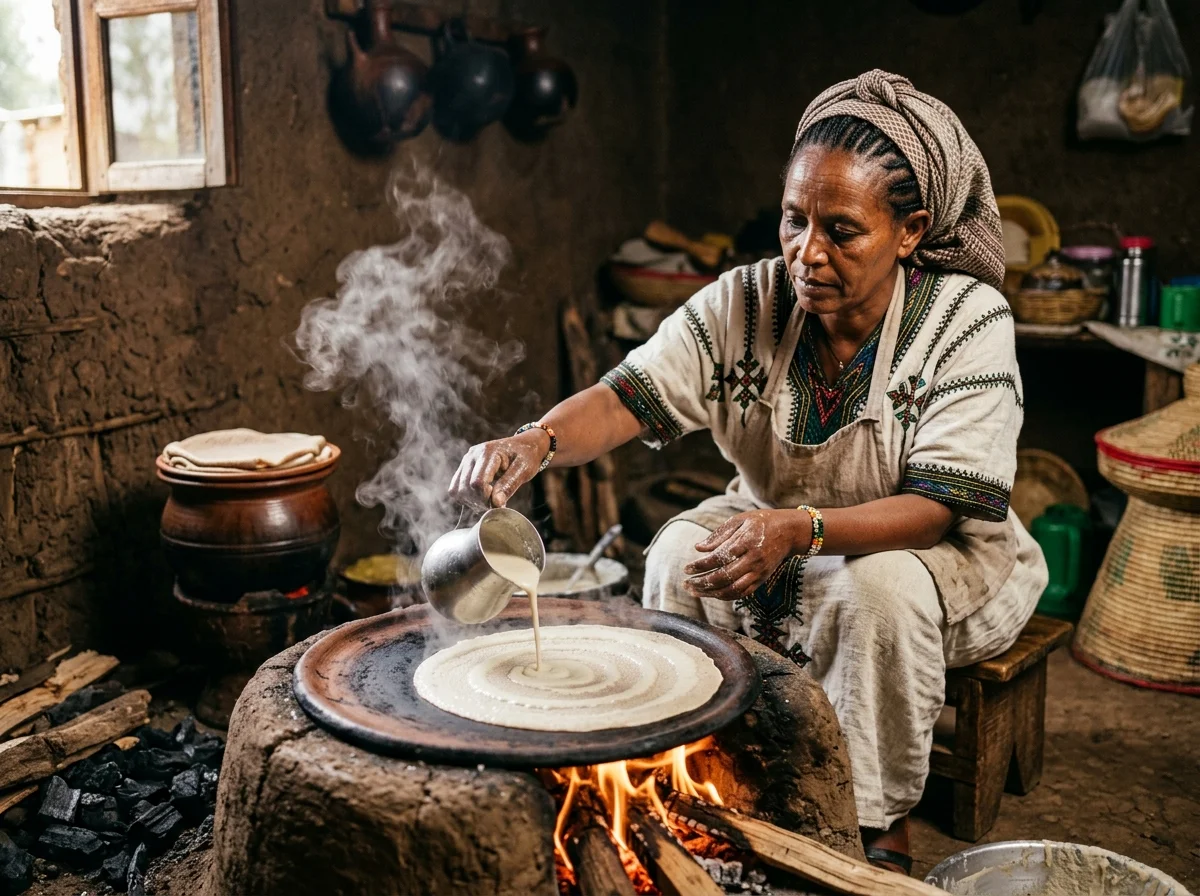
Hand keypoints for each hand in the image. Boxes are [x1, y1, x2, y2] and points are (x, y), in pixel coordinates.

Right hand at [448, 430, 549, 508]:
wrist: (523, 445)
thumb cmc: (526, 456)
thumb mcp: (524, 470)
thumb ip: (509, 485)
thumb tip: (495, 504)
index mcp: (487, 452)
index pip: (478, 482)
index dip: (487, 498)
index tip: (501, 503)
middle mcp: (472, 455)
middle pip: (466, 488)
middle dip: (480, 502)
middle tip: (497, 504)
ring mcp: (466, 461)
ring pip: (457, 490)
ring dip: (472, 501)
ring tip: (489, 501)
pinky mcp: (464, 468)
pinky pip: (455, 489)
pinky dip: (466, 498)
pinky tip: (482, 498)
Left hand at [683, 509, 811, 600]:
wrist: (790, 532)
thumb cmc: (762, 522)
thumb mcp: (740, 520)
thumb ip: (719, 534)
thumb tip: (698, 548)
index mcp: (746, 541)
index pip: (719, 558)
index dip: (701, 566)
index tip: (686, 569)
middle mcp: (753, 560)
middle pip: (724, 577)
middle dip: (702, 582)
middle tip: (686, 583)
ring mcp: (759, 572)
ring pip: (732, 589)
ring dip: (711, 593)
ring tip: (694, 591)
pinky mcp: (762, 580)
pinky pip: (741, 593)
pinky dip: (724, 596)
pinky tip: (711, 593)